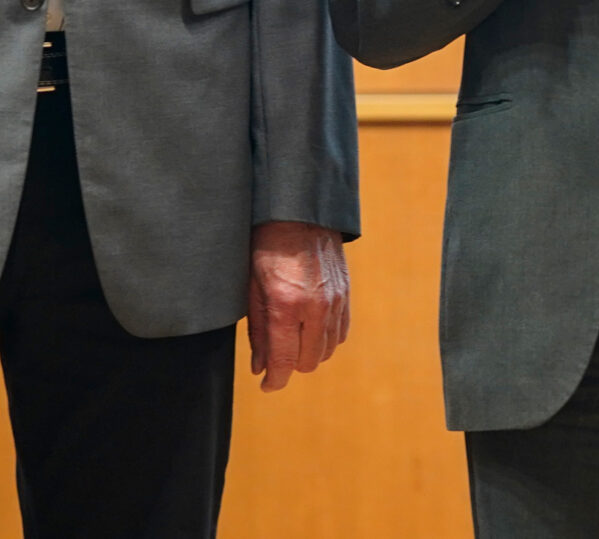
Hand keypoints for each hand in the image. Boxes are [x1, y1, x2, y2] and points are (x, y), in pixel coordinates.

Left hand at [247, 222, 350, 392]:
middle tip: (276, 357)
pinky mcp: (346, 294)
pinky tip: (311, 329)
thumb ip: (258, 331)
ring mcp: (335, 301)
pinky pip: (341, 333)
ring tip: (292, 340)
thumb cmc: (267, 247)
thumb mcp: (252, 288)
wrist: (299, 213)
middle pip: (308, 362)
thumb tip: (260, 367)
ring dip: (309, 353)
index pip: (284, 361)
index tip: (267, 385)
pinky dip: (326, 339)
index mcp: (286, 305)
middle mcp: (315, 307)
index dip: (274, 381)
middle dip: (290, 366)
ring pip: (326, 351)